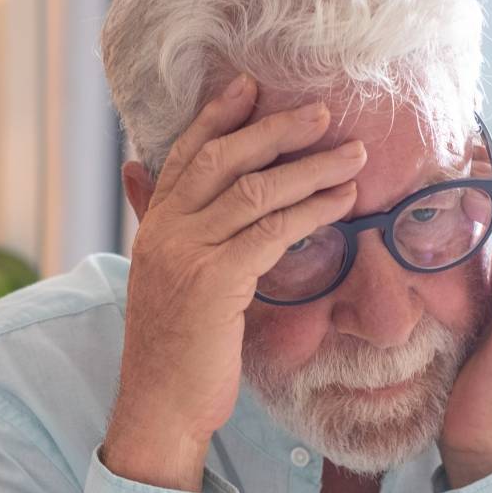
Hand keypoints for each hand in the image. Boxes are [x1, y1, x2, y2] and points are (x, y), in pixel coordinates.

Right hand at [103, 75, 366, 491]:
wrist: (160, 407)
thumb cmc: (173, 350)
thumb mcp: (164, 279)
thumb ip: (160, 225)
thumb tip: (138, 173)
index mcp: (154, 228)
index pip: (184, 156)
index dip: (217, 117)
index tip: (250, 85)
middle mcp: (165, 233)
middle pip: (222, 160)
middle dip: (274, 130)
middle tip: (321, 111)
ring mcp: (187, 254)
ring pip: (254, 191)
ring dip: (310, 167)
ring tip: (353, 153)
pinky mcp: (216, 282)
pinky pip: (272, 231)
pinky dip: (312, 210)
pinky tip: (343, 202)